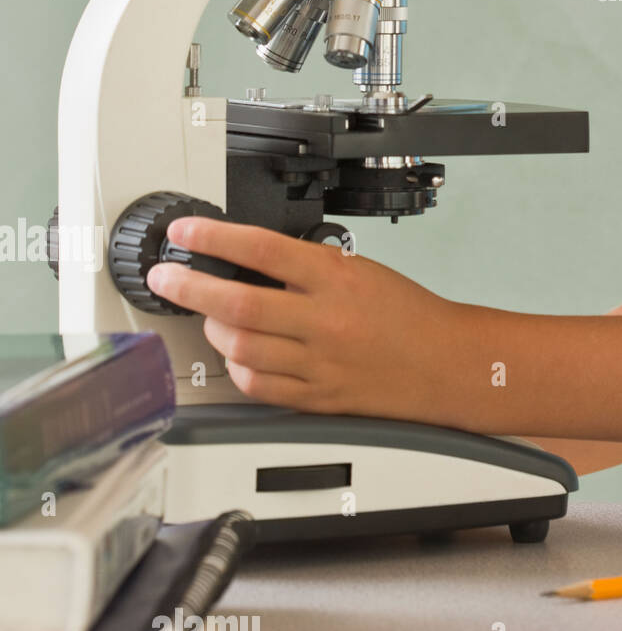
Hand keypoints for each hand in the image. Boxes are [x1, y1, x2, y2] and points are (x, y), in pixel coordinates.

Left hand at [146, 216, 474, 425]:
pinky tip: (237, 354)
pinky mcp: (315, 398)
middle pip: (237, 303)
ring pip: (239, 346)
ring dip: (212, 328)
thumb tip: (250, 259)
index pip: (262, 249)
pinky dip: (237, 367)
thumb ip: (308, 266)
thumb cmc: (408, 314)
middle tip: (167, 278)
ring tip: (208, 316)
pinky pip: (257, 385)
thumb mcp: (361, 269)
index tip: (185, 233)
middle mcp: (325, 320)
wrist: (444, 362)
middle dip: (189, 287)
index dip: (214, 238)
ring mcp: (318, 363)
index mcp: (338, 277)